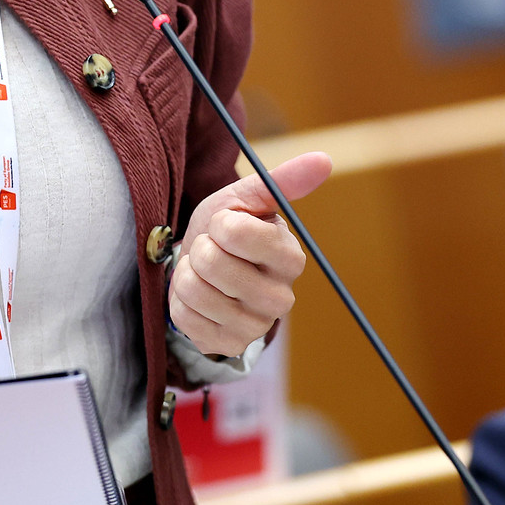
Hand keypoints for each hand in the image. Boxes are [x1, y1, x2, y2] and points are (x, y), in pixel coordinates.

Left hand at [168, 152, 332, 357]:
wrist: (203, 269)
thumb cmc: (227, 231)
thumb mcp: (246, 200)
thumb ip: (281, 181)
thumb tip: (324, 159)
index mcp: (291, 256)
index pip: (236, 232)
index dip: (219, 224)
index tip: (226, 227)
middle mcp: (282, 297)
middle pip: (213, 263)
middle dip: (202, 250)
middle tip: (213, 252)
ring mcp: (255, 326)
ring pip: (195, 290)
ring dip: (188, 275)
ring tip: (204, 273)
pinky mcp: (228, 346)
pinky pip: (184, 318)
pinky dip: (180, 302)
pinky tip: (198, 298)